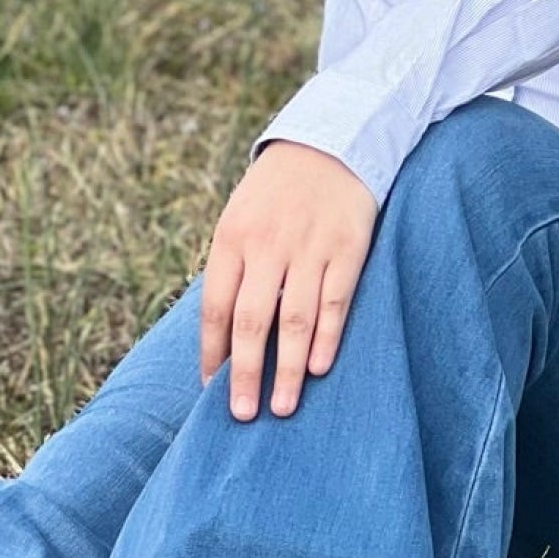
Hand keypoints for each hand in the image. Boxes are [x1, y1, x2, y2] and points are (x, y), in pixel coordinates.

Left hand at [200, 140, 378, 419]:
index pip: (216, 307)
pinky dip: (326, 337)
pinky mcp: (347, 248)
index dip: (212, 352)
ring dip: (288, 368)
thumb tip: (222, 338)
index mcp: (231, 238)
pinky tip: (318, 368)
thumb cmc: (276, 194)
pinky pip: (335, 301)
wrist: (329, 142)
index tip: (211, 389)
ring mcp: (309, 247)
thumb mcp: (240, 219)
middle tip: (243, 415)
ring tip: (283, 407)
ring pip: (295, 318)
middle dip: (245, 373)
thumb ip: (232, 270)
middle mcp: (267, 245)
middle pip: (251, 321)